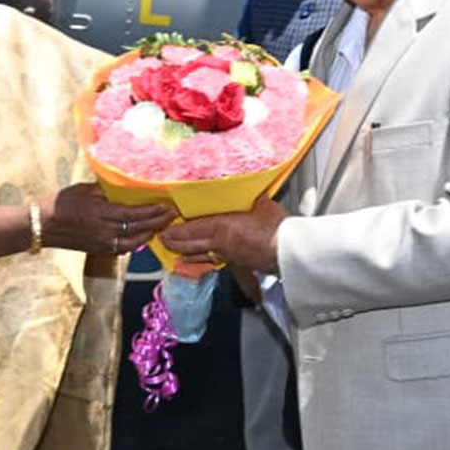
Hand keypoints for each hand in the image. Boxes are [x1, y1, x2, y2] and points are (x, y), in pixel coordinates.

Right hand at [42, 183, 174, 254]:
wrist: (43, 225)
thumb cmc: (62, 203)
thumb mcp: (85, 190)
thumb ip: (107, 190)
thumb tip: (126, 186)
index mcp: (100, 213)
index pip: (134, 213)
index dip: (153, 211)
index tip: (167, 205)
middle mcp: (104, 231)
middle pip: (138, 228)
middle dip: (158, 222)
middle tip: (172, 215)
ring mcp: (103, 243)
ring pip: (134, 242)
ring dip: (150, 233)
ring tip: (162, 224)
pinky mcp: (100, 250)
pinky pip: (124, 248)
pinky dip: (137, 241)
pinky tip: (144, 234)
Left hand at [161, 195, 287, 274]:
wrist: (288, 251)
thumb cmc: (276, 227)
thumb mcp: (261, 203)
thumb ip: (250, 196)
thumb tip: (248, 187)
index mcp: (222, 226)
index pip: (192, 228)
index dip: (176, 229)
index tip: (166, 226)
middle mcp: (220, 242)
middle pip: (190, 244)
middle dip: (174, 242)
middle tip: (162, 239)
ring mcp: (228, 255)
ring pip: (199, 254)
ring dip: (184, 253)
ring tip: (173, 252)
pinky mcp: (237, 263)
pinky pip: (213, 260)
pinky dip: (200, 261)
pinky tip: (197, 261)